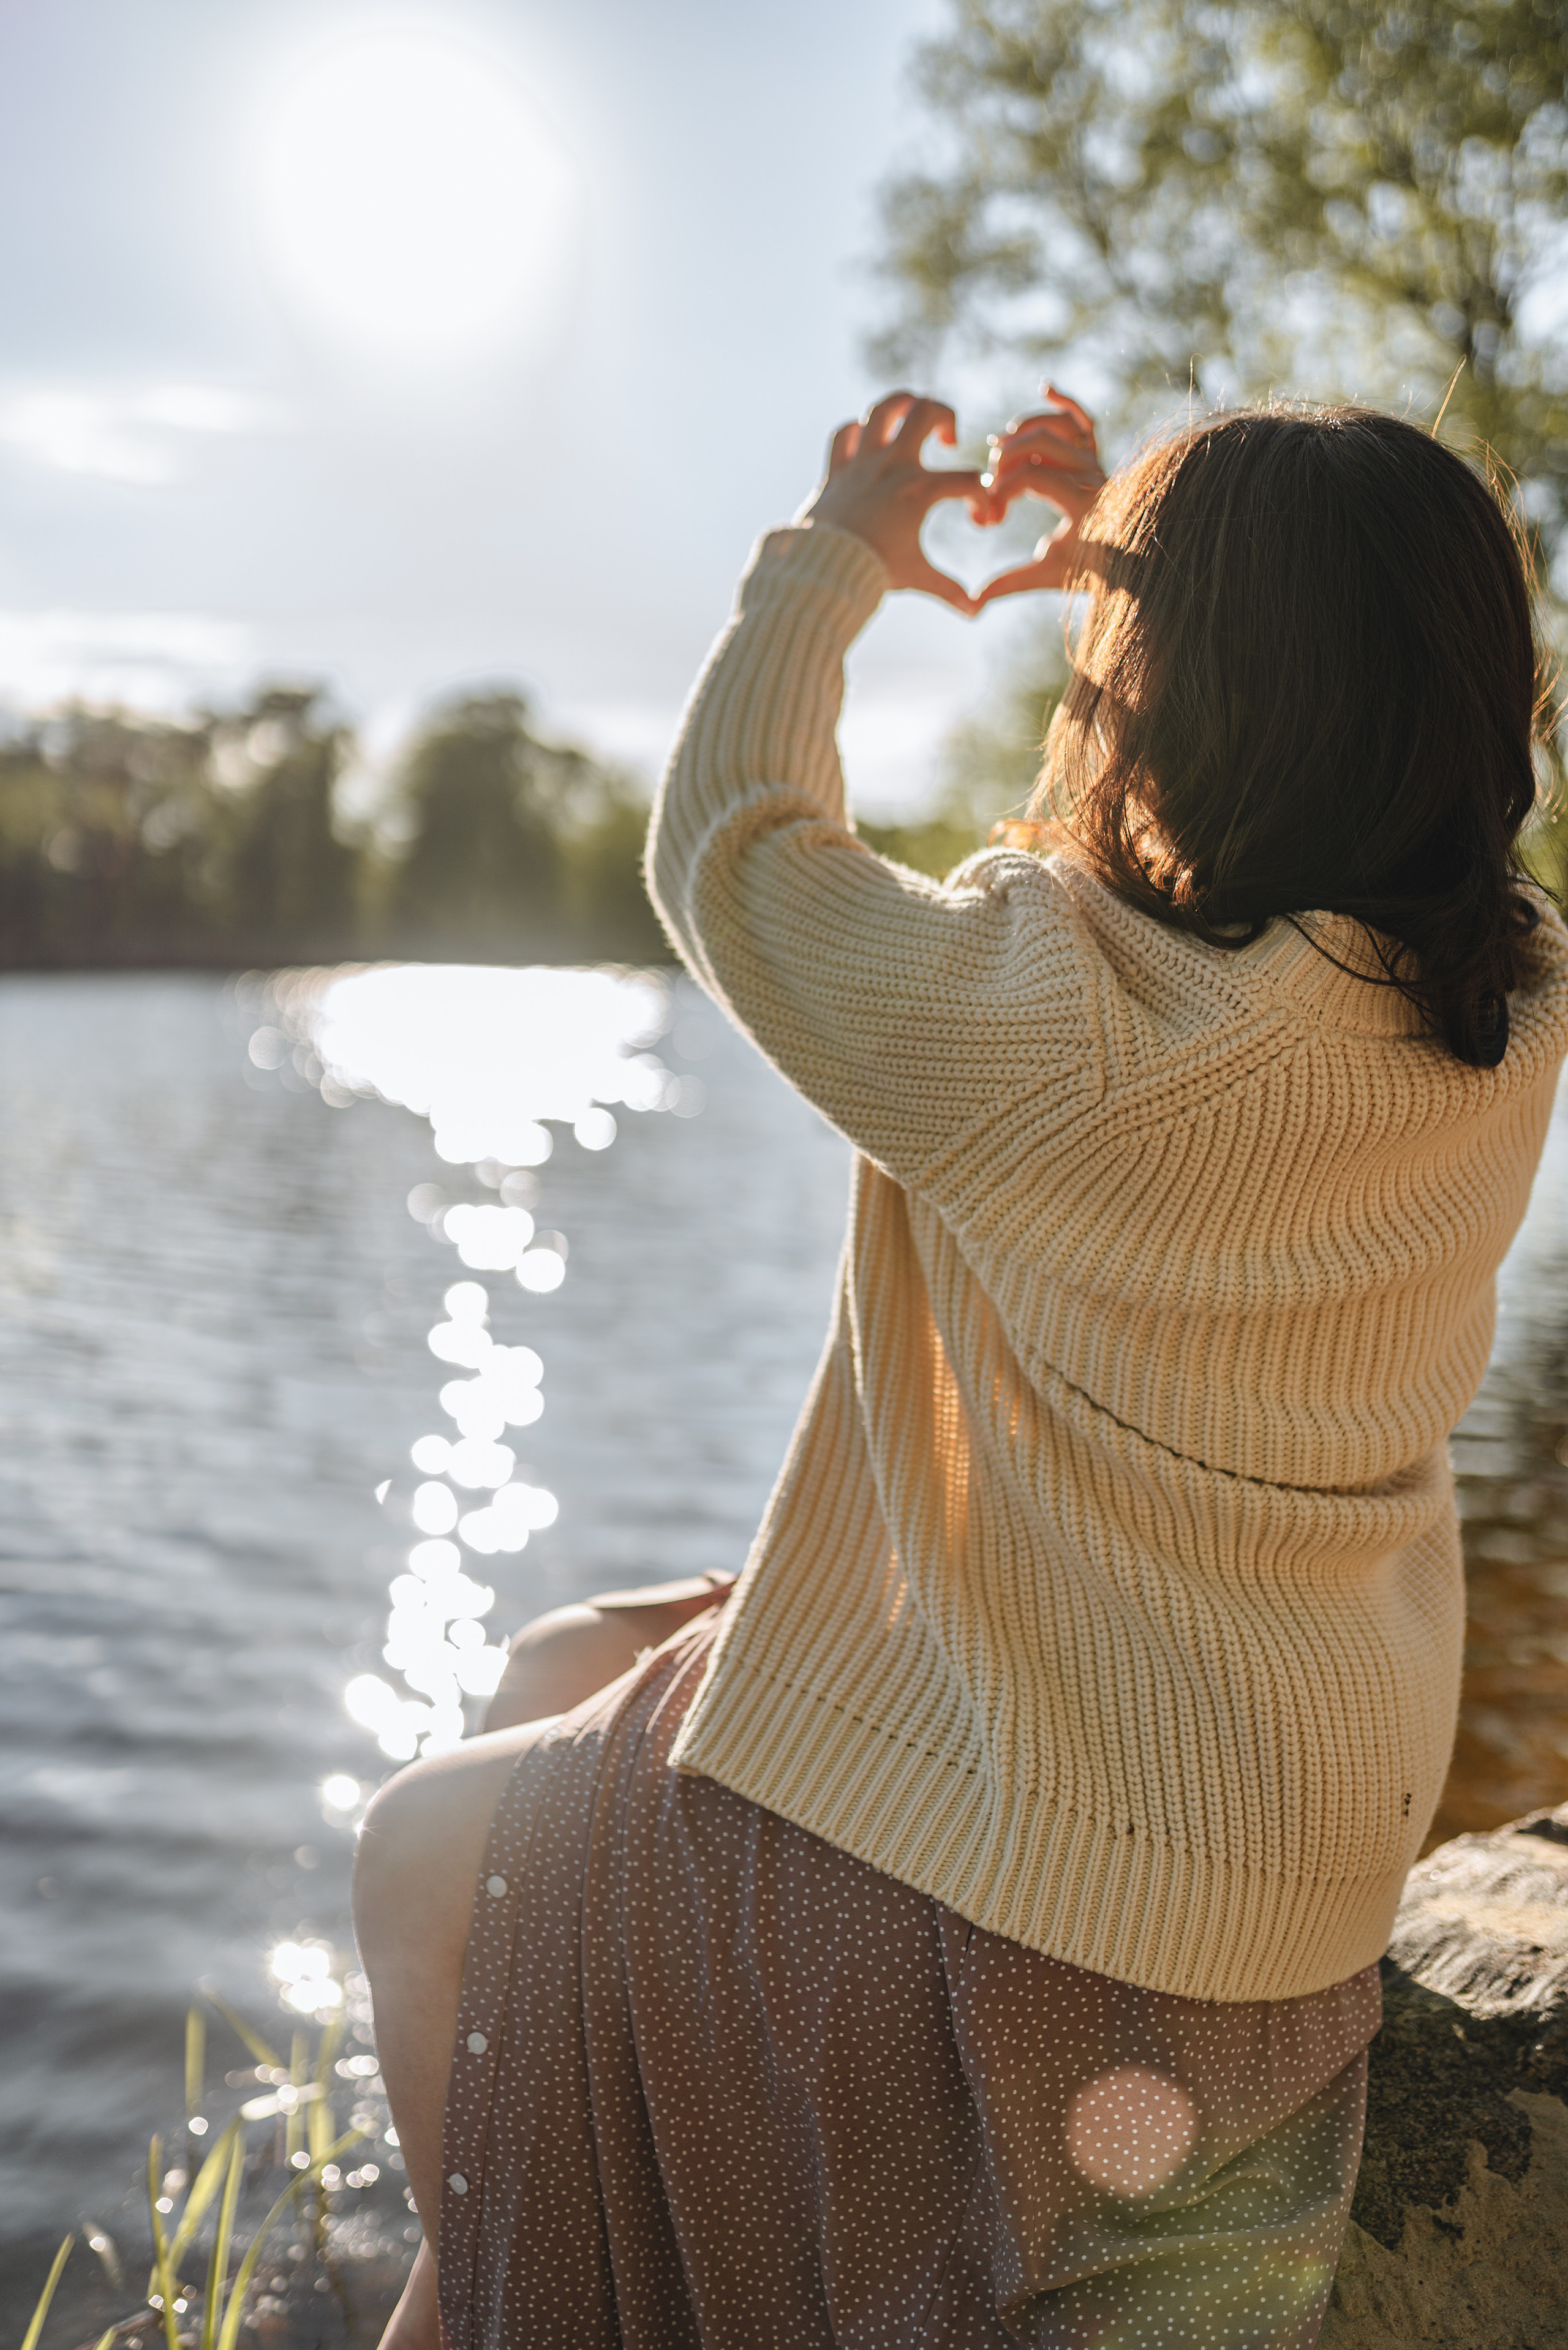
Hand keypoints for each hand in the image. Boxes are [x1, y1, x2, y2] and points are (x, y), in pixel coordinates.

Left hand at [800, 392, 988, 614]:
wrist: (821, 569)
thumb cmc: (872, 572)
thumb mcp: (916, 577)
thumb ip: (948, 590)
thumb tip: (974, 612)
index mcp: (919, 490)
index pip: (968, 479)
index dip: (983, 497)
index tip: (979, 520)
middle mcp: (892, 466)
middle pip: (927, 411)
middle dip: (945, 416)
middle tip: (948, 440)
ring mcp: (861, 463)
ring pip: (883, 408)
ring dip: (902, 404)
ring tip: (912, 417)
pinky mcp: (835, 469)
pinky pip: (843, 433)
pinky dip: (855, 432)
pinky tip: (867, 442)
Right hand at [976, 387, 1105, 604]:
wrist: (1129, 559)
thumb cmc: (1088, 570)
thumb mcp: (1048, 575)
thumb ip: (1011, 582)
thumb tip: (974, 602)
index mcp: (1083, 504)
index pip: (1033, 478)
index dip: (1003, 490)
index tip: (989, 513)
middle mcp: (1093, 475)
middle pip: (1041, 444)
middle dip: (1007, 458)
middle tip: (988, 481)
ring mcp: (1096, 461)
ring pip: (1055, 427)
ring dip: (1022, 433)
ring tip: (997, 451)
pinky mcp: (1096, 454)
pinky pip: (1083, 419)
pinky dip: (1065, 402)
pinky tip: (1046, 388)